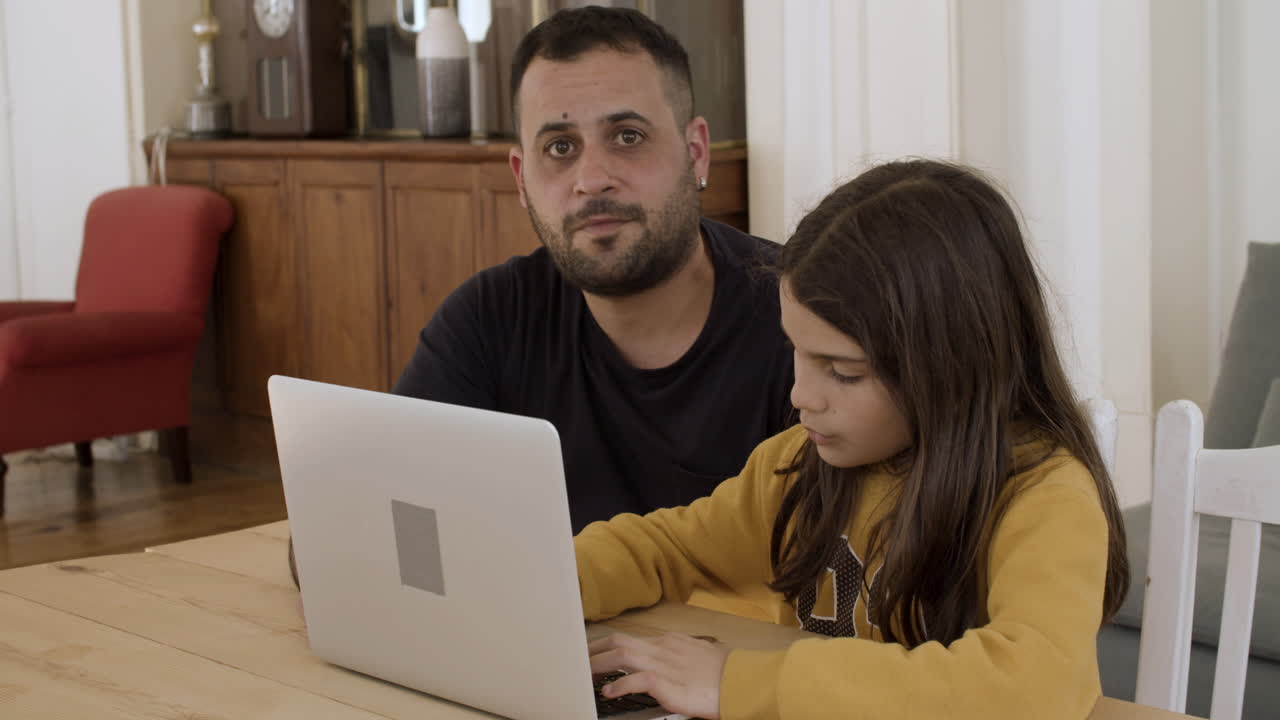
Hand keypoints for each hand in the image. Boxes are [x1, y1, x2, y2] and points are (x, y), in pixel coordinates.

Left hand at [589, 632, 728, 719]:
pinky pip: (635, 680)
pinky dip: (617, 686)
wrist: (742, 681)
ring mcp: (664, 663)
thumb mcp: (695, 659)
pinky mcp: (667, 682)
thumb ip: (675, 659)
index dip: (606, 644)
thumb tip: (657, 670)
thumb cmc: (724, 675)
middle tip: (576, 661)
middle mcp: (663, 647)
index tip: (592, 652)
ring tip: (581, 676)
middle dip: (593, 649)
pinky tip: (607, 694)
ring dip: (597, 664)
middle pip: (618, 641)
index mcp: (669, 642)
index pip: (629, 638)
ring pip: (620, 655)